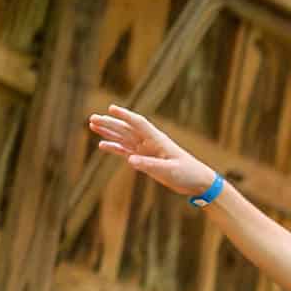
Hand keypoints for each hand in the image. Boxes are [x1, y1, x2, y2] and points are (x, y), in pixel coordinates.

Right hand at [88, 104, 215, 197]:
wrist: (197, 182)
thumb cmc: (187, 173)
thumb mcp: (169, 170)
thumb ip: (149, 165)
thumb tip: (129, 160)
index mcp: (157, 140)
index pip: (138, 123)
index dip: (125, 116)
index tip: (111, 109)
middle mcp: (149, 142)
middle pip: (126, 129)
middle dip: (110, 123)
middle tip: (92, 118)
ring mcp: (146, 150)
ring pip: (123, 138)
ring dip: (109, 132)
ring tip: (92, 125)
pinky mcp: (145, 160)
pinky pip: (126, 152)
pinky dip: (115, 148)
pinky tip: (103, 145)